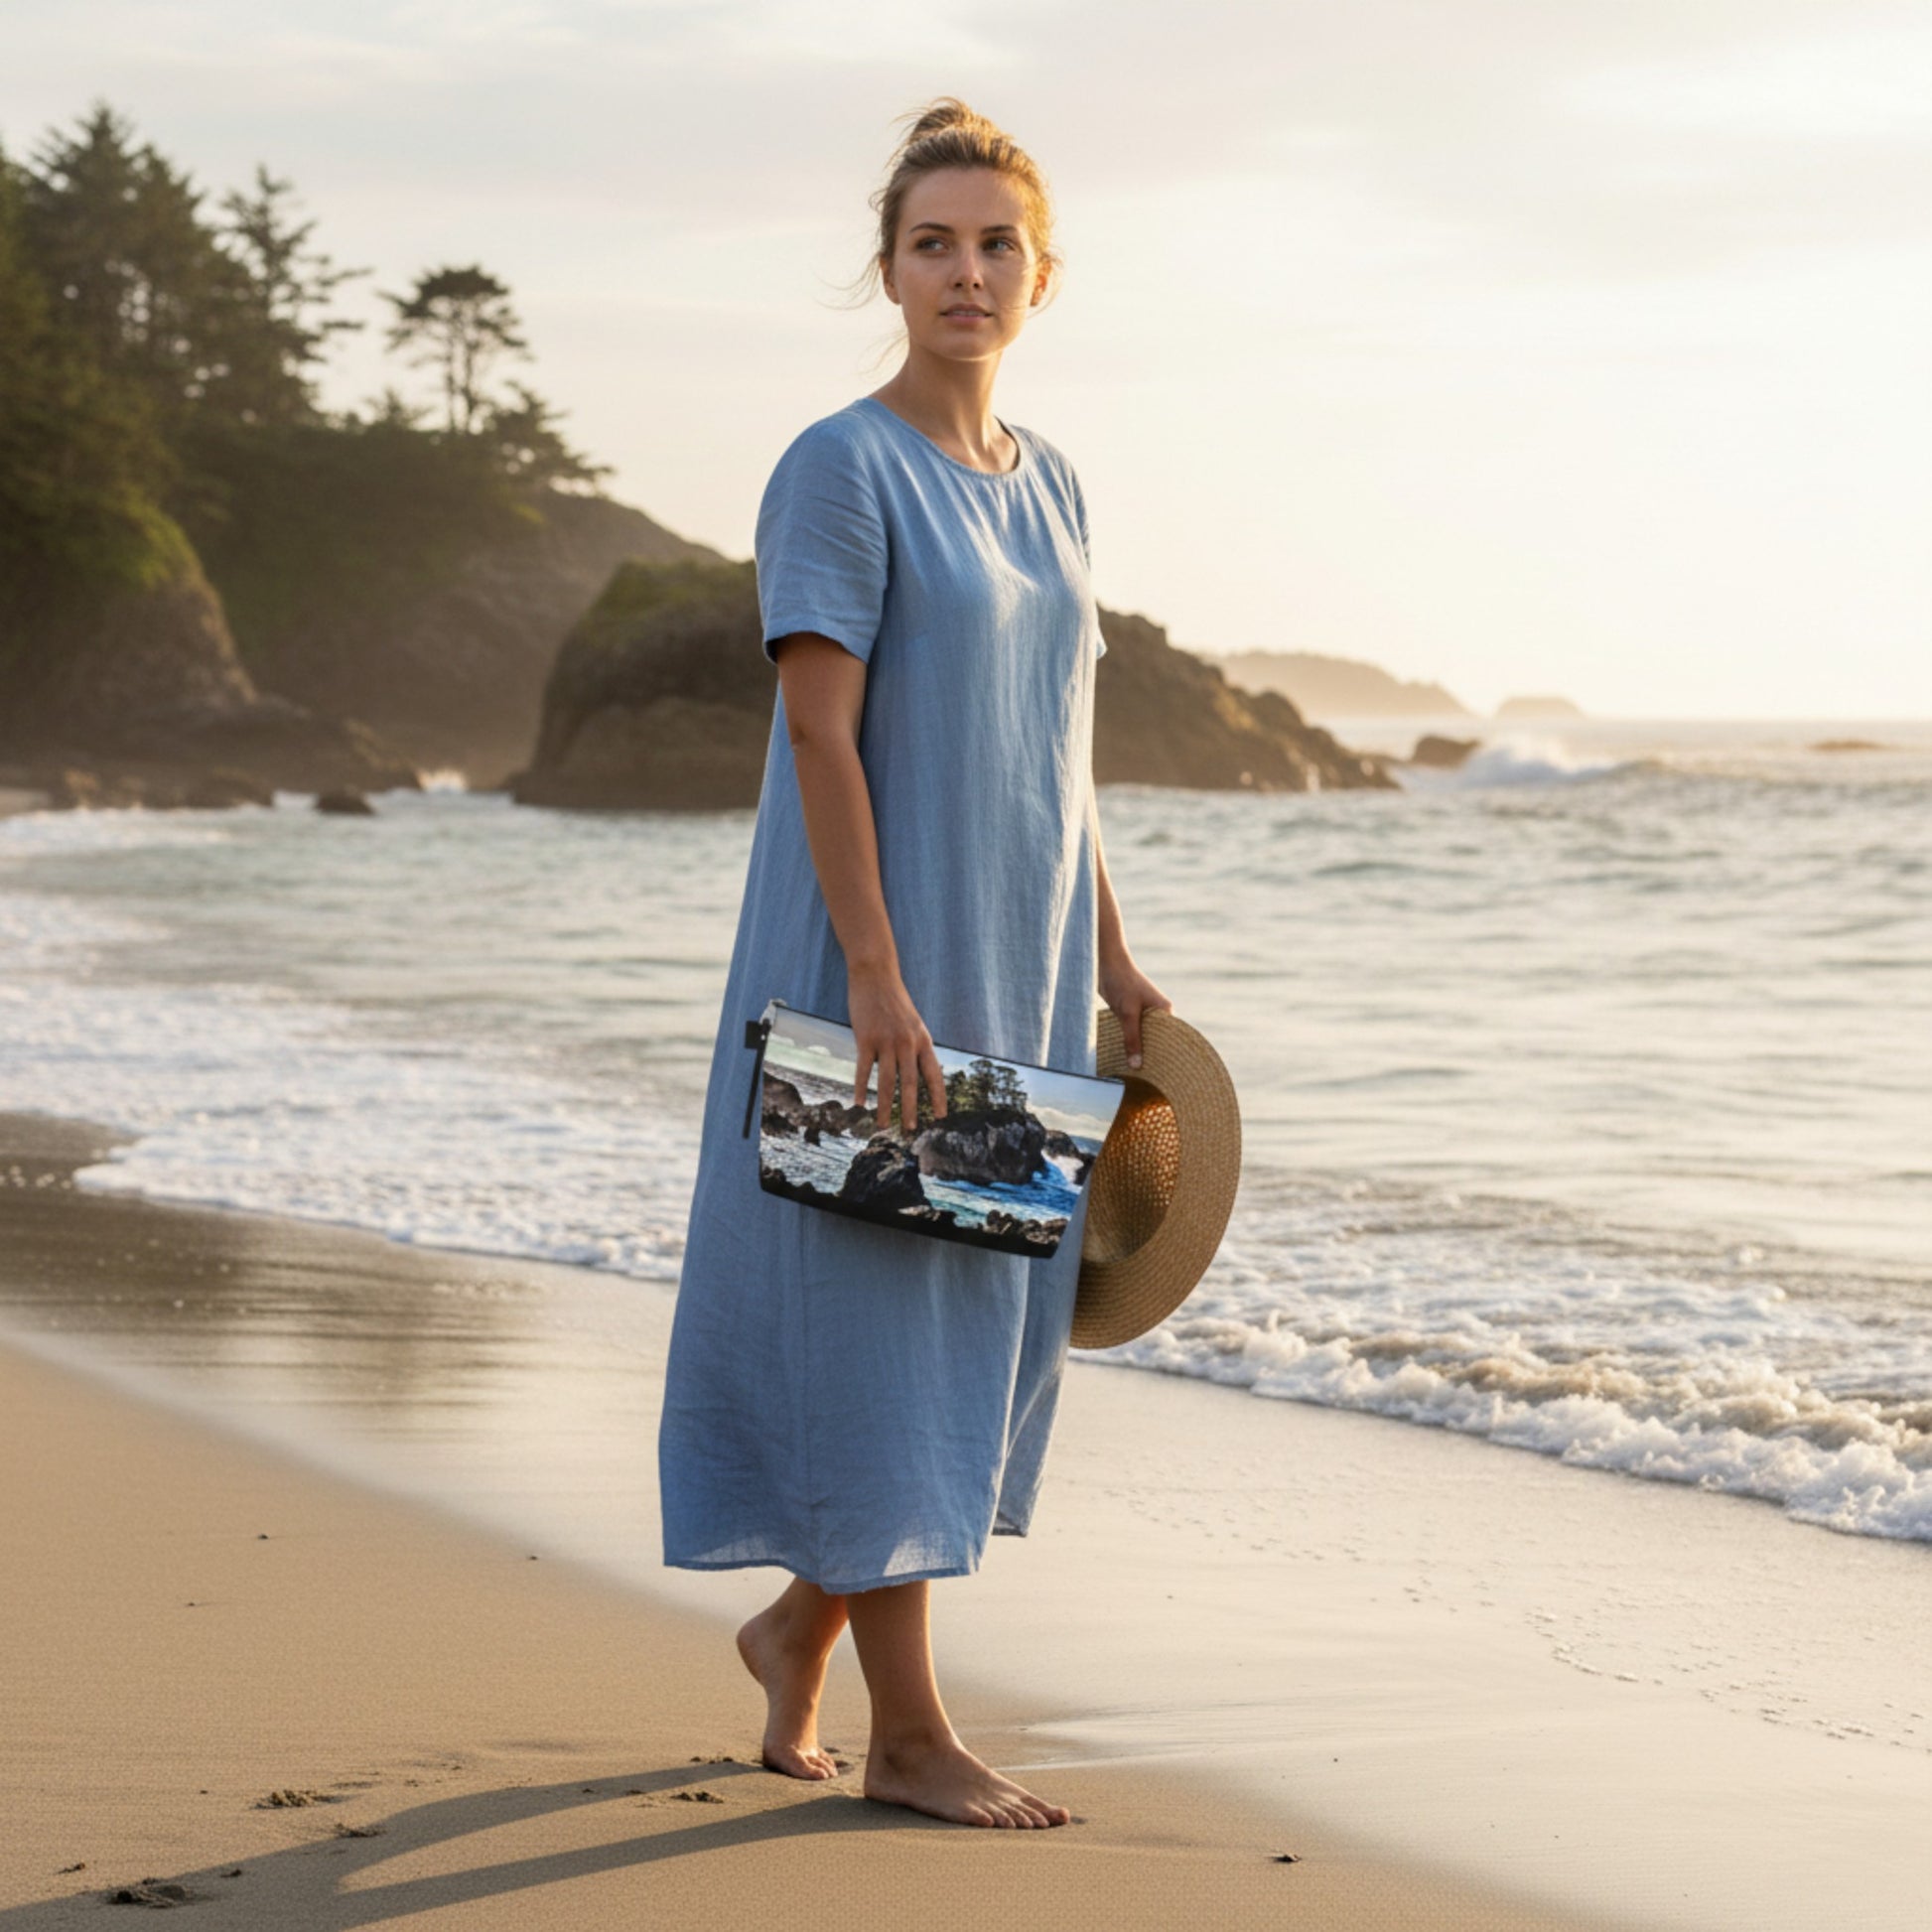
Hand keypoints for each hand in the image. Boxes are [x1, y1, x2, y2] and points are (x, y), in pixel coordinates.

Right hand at [847, 968, 948, 1133]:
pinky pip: (864, 1069)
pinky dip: (862, 1088)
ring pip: (887, 1081)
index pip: (934, 1075)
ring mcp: (886, 1041)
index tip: (940, 1117)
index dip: (938, 1097)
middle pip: (911, 1084)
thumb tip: (919, 1073)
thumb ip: (916, 1047)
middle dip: (911, 1110)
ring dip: (885, 1106)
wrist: (876, 975)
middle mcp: (908, 1043)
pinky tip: (859, 1104)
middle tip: (910, 1131)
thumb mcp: (914, 1023)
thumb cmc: (894, 1001)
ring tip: (882, 1125)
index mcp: (923, 1040)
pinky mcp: (866, 1038)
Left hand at [1098, 951, 1172, 1070]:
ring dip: (1136, 1051)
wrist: (1104, 962)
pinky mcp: (1127, 1014)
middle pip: (1156, 1040)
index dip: (1168, 1056)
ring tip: (1134, 1075)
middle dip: (1151, 1056)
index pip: (1171, 1039)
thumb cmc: (1121, 982)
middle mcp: (1156, 1013)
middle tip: (1147, 1081)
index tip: (1166, 1076)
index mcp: (1164, 1010)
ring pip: (1141, 1038)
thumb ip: (1132, 1039)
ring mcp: (1141, 1014)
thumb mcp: (1127, 1013)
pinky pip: (1129, 1033)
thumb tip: (1137, 1065)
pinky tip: (1121, 1058)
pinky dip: (1126, 1043)